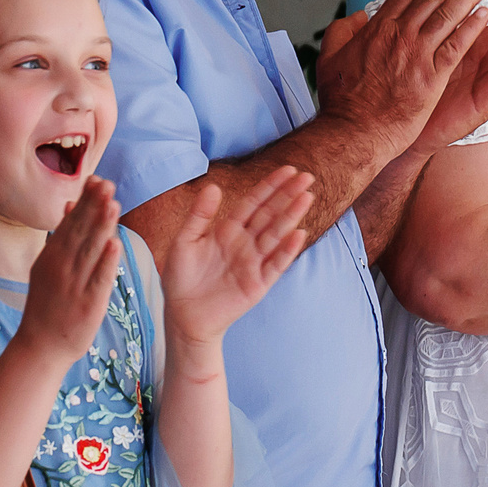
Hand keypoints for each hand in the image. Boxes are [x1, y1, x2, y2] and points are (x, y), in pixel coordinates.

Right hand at [13, 175, 122, 369]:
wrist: (40, 346)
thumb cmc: (49, 305)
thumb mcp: (48, 266)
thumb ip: (62, 237)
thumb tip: (71, 205)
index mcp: (53, 256)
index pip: (71, 223)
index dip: (85, 201)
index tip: (98, 179)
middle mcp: (61, 267)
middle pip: (80, 232)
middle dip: (94, 207)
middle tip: (107, 184)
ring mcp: (74, 285)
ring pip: (90, 252)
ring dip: (102, 227)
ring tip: (113, 204)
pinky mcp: (87, 305)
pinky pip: (98, 281)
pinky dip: (106, 263)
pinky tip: (115, 245)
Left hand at [159, 164, 312, 344]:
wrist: (183, 316)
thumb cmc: (180, 279)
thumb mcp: (184, 241)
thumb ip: (199, 215)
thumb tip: (213, 186)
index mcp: (227, 230)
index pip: (253, 203)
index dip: (270, 186)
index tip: (288, 170)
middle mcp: (244, 243)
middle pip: (270, 214)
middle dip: (287, 195)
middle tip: (306, 177)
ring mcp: (254, 263)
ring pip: (276, 235)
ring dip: (291, 216)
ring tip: (306, 197)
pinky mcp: (259, 284)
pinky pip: (276, 264)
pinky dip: (287, 250)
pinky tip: (299, 233)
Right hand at [314, 0, 487, 149]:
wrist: (353, 132)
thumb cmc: (342, 102)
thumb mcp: (330, 58)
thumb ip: (342, 32)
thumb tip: (356, 17)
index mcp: (376, 29)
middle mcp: (398, 35)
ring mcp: (416, 54)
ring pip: (447, 15)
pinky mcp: (431, 77)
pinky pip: (456, 45)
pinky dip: (470, 27)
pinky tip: (484, 14)